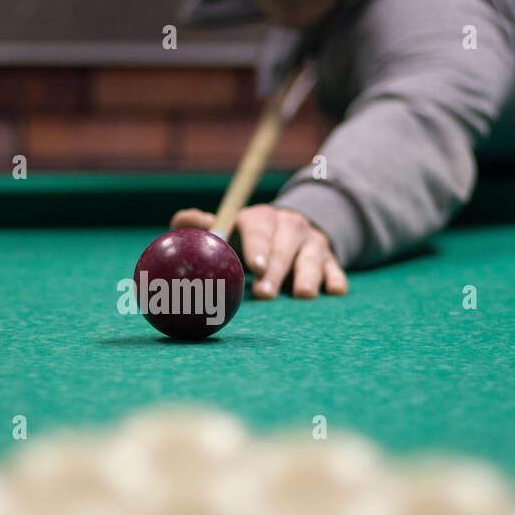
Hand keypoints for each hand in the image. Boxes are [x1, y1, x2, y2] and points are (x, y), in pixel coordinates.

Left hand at [170, 205, 348, 298]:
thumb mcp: (230, 229)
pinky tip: (335, 291)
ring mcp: (312, 242)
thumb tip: (178, 222)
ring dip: (307, 275)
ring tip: (302, 295)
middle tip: (265, 294)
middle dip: (277, 269)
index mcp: (261, 218)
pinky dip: (336, 278)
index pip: (258, 229)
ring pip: (311, 256)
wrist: (292, 231)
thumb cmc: (250, 238)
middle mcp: (290, 225)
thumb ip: (204, 226)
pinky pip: (335, 268)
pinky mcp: (330, 258)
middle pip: (284, 245)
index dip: (257, 246)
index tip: (254, 266)